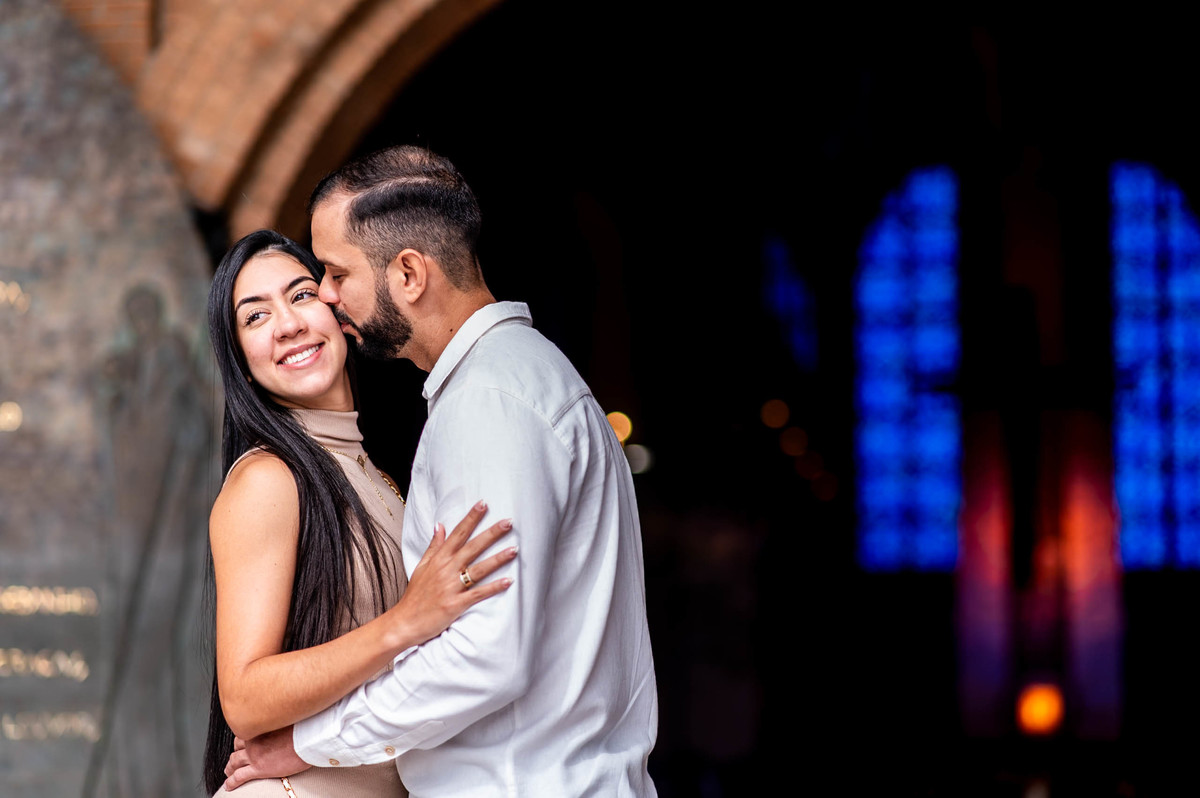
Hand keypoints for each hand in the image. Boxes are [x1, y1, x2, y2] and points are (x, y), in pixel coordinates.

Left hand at [223, 726, 308, 789]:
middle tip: (234, 759)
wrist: (307, 739)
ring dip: (230, 768)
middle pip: (237, 748)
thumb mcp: (290, 721)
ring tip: (229, 772)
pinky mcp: (258, 769)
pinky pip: (239, 777)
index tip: (243, 743)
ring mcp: (254, 755)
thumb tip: (286, 725)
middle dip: (234, 754)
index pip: (245, 733)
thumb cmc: (304, 728)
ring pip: (234, 762)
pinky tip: (228, 786)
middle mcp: (254, 740)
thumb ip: (281, 724)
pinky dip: (231, 782)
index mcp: (261, 728)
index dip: (242, 740)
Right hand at [388, 500, 515, 646]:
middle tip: (509, 521)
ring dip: (498, 559)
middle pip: (472, 547)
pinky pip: (478, 593)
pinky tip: (508, 581)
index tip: (483, 504)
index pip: (458, 533)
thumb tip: (439, 525)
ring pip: (479, 569)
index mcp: (439, 559)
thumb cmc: (415, 595)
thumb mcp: (421, 566)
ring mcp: (451, 586)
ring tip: (515, 549)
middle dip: (491, 533)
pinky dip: (494, 587)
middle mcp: (446, 569)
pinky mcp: (455, 604)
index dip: (471, 518)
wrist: (404, 622)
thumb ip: (434, 546)